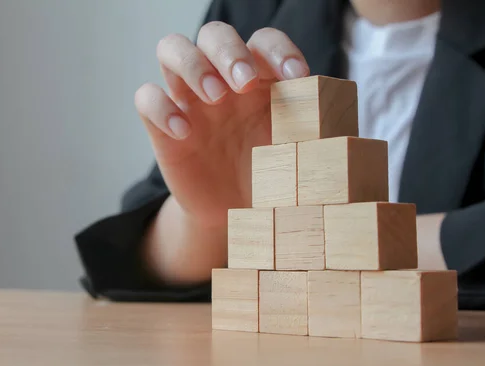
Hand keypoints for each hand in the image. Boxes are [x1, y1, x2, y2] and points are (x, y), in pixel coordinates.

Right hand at [135, 23, 309, 230]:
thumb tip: (337, 111)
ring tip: (214, 98)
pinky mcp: (163, 126)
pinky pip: (147, 97)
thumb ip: (315, 130)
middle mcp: (221, 81)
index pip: (264, 42)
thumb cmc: (270, 178)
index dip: (279, 50)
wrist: (235, 213)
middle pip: (213, 33)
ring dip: (192, 65)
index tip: (296, 77)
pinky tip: (184, 133)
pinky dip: (161, 108)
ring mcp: (188, 99)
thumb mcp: (297, 156)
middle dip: (229, 51)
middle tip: (244, 82)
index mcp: (259, 80)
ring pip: (171, 49)